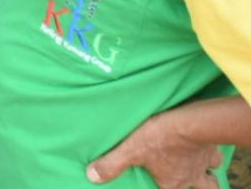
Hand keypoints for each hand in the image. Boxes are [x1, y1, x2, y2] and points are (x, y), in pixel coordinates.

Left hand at [86, 114, 222, 187]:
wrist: (192, 123)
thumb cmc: (160, 137)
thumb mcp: (130, 149)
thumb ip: (112, 164)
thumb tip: (92, 176)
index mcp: (171, 182)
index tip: (162, 185)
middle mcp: (190, 178)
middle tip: (191, 183)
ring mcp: (202, 164)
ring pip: (211, 179)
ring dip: (206, 176)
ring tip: (201, 171)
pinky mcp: (211, 149)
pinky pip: (215, 157)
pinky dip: (210, 154)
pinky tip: (205, 147)